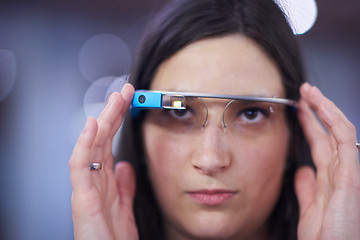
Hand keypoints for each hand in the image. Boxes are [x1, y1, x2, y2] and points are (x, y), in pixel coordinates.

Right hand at [69, 83, 137, 239]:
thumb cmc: (112, 239)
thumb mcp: (124, 207)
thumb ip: (124, 186)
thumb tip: (126, 165)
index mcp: (104, 181)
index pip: (110, 142)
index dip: (118, 120)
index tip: (129, 100)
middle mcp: (94, 180)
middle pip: (102, 139)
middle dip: (113, 113)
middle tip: (124, 90)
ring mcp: (86, 188)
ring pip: (91, 146)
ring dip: (102, 121)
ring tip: (113, 99)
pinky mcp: (82, 200)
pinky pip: (80, 167)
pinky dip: (84, 145)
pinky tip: (91, 126)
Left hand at [295, 82, 359, 239]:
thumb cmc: (324, 236)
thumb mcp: (309, 208)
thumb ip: (307, 189)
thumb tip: (303, 171)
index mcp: (329, 178)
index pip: (320, 142)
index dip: (310, 123)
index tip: (297, 108)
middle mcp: (340, 172)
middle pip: (329, 132)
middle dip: (317, 109)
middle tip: (304, 91)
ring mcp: (347, 173)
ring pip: (340, 130)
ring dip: (325, 108)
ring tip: (311, 91)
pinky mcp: (351, 178)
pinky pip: (345, 142)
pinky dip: (336, 122)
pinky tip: (323, 108)